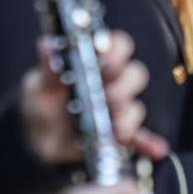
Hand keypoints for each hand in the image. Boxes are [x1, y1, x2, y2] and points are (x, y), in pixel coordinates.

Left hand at [22, 31, 168, 165]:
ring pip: (136, 107)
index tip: (105, 61)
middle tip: (110, 96)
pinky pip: (140, 138)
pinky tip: (157, 149)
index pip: (118, 47)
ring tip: (116, 128)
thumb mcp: (39, 86)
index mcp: (95, 64)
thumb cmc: (40, 106)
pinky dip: (149, 143)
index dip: (117, 51)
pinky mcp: (120, 136)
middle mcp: (112, 83)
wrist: (36, 145)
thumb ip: (47, 67)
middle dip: (125, 85)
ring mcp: (117, 111)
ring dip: (129, 117)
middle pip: (134, 75)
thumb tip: (46, 44)